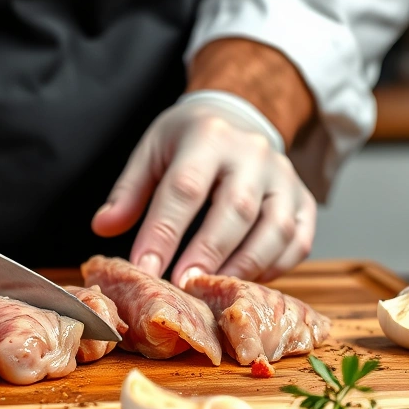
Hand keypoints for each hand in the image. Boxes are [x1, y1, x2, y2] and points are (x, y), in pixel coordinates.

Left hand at [92, 92, 315, 285]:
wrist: (240, 115)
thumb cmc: (189, 141)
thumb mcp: (153, 151)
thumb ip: (129, 191)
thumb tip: (102, 228)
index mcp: (208, 138)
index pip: (185, 188)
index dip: (164, 232)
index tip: (145, 269)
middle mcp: (253, 155)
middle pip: (236, 209)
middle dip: (208, 254)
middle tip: (183, 288)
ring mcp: (285, 178)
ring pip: (274, 229)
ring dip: (243, 267)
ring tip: (212, 293)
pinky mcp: (305, 200)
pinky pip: (298, 241)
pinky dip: (273, 268)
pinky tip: (243, 284)